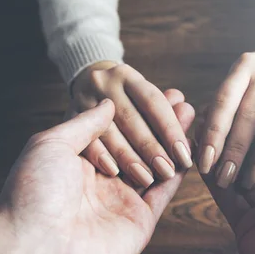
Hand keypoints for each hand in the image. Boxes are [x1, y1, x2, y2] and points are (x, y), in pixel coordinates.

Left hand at [0, 95, 194, 253]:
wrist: (39, 251)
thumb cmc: (35, 194)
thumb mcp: (50, 145)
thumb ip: (84, 124)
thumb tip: (108, 104)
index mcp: (75, 163)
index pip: (112, 132)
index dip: (133, 112)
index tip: (153, 91)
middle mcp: (99, 182)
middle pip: (136, 146)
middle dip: (158, 123)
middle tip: (180, 99)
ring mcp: (120, 202)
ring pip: (154, 165)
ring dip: (173, 141)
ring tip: (191, 114)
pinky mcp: (140, 221)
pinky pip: (163, 192)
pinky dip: (179, 171)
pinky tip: (191, 147)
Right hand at [71, 61, 192, 187]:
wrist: (84, 87)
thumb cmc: (125, 100)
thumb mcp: (142, 98)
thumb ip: (165, 109)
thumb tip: (186, 109)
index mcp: (126, 75)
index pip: (154, 103)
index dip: (171, 130)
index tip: (184, 155)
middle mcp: (104, 83)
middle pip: (131, 119)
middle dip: (151, 148)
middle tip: (168, 170)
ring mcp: (83, 100)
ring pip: (109, 132)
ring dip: (129, 157)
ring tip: (147, 178)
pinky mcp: (67, 117)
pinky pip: (85, 140)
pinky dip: (101, 156)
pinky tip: (115, 172)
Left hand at [197, 35, 254, 189]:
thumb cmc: (249, 88)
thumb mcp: (233, 90)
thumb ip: (216, 113)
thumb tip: (199, 147)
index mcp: (244, 66)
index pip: (224, 103)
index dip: (214, 136)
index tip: (204, 165)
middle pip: (249, 116)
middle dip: (235, 151)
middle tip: (224, 180)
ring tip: (248, 184)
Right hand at [202, 80, 254, 253]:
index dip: (254, 120)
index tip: (236, 102)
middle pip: (252, 157)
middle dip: (230, 139)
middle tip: (208, 118)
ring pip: (235, 177)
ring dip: (217, 156)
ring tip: (198, 133)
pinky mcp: (247, 226)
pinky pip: (225, 198)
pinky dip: (211, 177)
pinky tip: (198, 156)